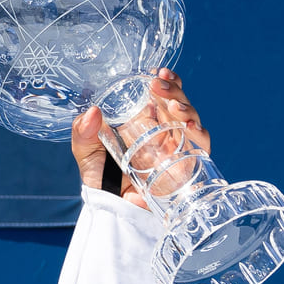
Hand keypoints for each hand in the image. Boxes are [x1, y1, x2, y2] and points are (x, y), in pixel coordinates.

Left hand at [69, 68, 209, 211]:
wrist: (112, 210)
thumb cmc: (101, 178)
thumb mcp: (86, 152)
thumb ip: (83, 133)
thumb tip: (91, 112)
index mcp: (146, 122)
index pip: (161, 95)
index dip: (165, 81)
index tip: (156, 72)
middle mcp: (166, 131)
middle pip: (179, 104)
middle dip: (174, 91)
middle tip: (159, 85)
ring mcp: (178, 148)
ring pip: (192, 121)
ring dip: (187, 109)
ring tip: (174, 106)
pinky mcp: (188, 167)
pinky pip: (200, 147)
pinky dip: (198, 134)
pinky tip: (189, 125)